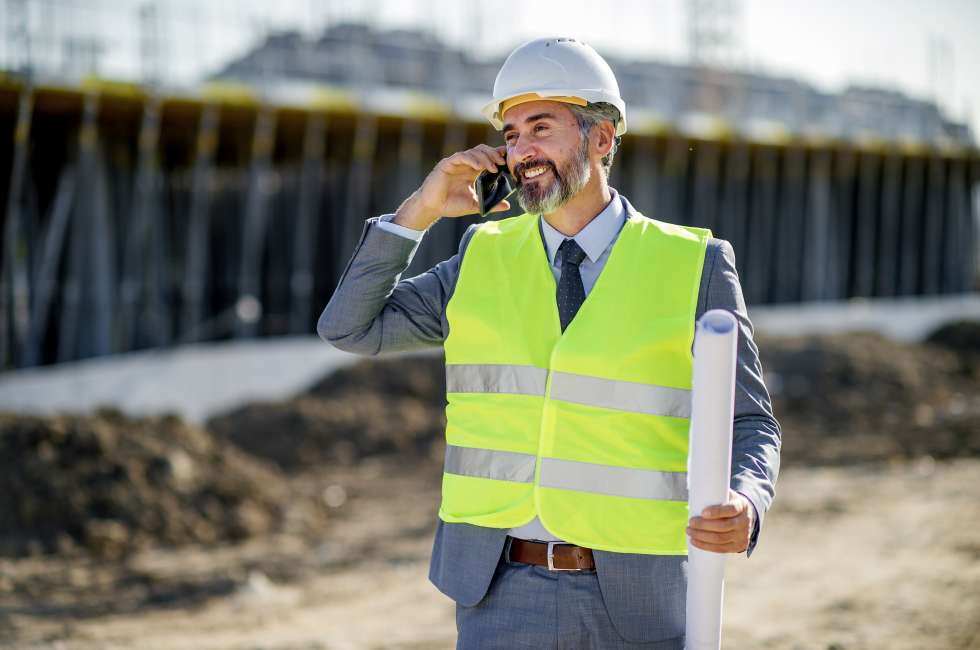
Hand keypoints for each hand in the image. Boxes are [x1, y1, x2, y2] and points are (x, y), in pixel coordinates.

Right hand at [393, 144, 510, 229]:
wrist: (433, 208)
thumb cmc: (451, 205)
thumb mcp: (475, 205)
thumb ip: (491, 204)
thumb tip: (507, 206)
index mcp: (472, 171)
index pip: (487, 157)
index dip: (497, 155)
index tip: (507, 160)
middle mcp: (465, 165)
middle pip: (482, 151)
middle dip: (494, 154)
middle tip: (502, 163)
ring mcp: (456, 163)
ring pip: (473, 152)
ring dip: (485, 157)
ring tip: (493, 167)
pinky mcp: (447, 164)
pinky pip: (461, 156)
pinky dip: (472, 159)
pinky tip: (479, 166)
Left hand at [687, 489, 754, 553]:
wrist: (745, 516)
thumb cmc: (729, 503)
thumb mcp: (727, 494)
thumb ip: (714, 491)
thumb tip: (692, 486)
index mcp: (741, 506)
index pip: (731, 509)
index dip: (716, 512)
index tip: (702, 512)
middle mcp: (744, 521)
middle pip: (723, 526)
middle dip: (704, 525)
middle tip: (691, 522)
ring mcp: (743, 535)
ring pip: (720, 539)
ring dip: (702, 536)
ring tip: (689, 531)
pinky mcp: (739, 546)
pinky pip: (721, 549)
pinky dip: (706, 546)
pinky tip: (695, 541)